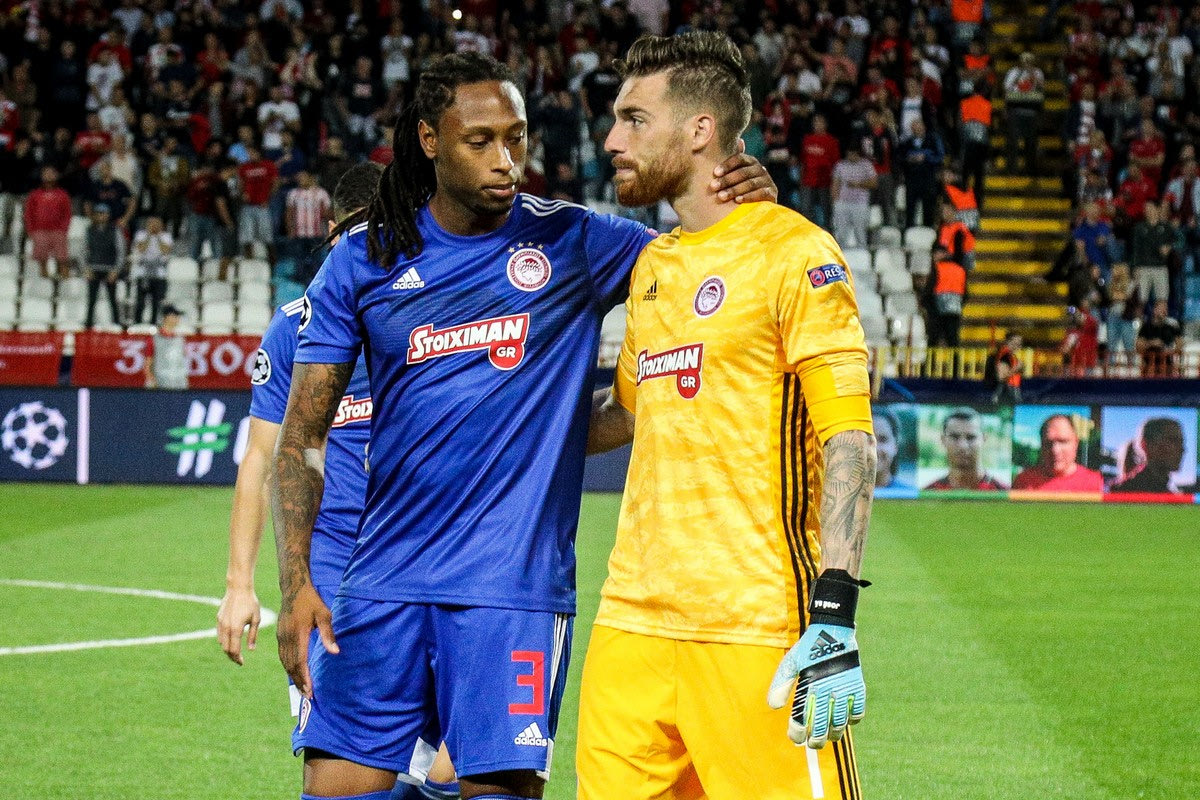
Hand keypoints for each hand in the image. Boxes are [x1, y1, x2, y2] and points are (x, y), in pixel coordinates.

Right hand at [216, 585, 260, 664]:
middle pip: (226, 649)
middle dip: (232, 656)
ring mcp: (220, 623)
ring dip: (227, 649)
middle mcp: (226, 628)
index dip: (237, 659)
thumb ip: (253, 635)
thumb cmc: (251, 603)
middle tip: (239, 660)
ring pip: (221, 642)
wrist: (238, 588)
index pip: (234, 650)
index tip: (242, 663)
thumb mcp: (256, 619)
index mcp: (236, 629)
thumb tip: (250, 649)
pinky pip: (219, 634)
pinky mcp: (218, 619)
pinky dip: (224, 641)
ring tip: (236, 652)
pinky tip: (231, 641)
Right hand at [276, 582, 337, 697]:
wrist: (293, 589)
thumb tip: (335, 652)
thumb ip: (328, 634)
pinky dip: (288, 667)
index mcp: (297, 633)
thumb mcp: (324, 614)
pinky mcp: (279, 635)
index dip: (304, 677)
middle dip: (299, 681)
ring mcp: (281, 637)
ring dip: (293, 676)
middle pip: (291, 665)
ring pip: (285, 662)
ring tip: (302, 688)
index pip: (300, 660)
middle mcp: (286, 637)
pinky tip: (294, 673)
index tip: (310, 689)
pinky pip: (282, 655)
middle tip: (307, 695)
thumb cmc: (312, 601)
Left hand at [710, 141, 777, 203]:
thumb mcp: (734, 176)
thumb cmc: (740, 189)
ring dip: (734, 190)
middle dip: (727, 180)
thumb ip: (732, 163)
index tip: (715, 173)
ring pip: (750, 183)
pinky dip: (748, 197)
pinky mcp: (772, 193)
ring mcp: (767, 181)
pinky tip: (737, 201)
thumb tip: (740, 141)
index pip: (739, 159)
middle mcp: (760, 169)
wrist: (757, 207)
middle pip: (743, 172)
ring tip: (721, 196)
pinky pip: (761, 194)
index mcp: (750, 162)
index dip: (727, 165)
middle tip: (713, 187)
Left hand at [768, 622, 864, 747]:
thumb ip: (781, 684)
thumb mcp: (791, 662)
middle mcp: (827, 689)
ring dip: (834, 734)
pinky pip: (857, 712)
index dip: (797, 732)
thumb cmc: (808, 648)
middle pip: (822, 726)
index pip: (802, 717)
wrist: (833, 630)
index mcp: (809, 684)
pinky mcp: (858, 686)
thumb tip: (773, 706)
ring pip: (840, 723)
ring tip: (828, 737)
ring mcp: (844, 689)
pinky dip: (852, 720)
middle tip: (812, 744)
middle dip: (815, 740)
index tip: (795, 738)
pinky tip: (845, 721)